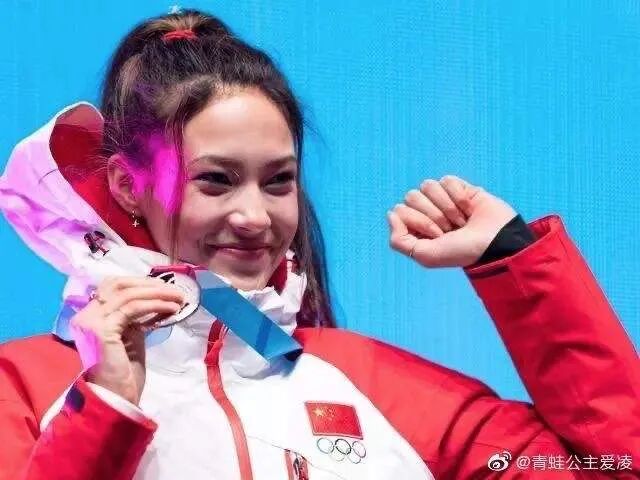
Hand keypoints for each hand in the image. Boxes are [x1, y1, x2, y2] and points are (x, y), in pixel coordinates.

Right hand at [69, 276, 184, 404]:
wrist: (115, 397)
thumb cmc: (124, 370)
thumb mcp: (131, 335)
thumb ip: (135, 316)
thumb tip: (156, 298)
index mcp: (91, 315)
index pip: (113, 286)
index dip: (140, 283)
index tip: (164, 287)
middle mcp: (85, 314)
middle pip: (119, 284)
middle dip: (150, 284)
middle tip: (174, 290)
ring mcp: (91, 321)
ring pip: (129, 294)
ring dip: (158, 293)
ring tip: (179, 298)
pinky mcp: (102, 329)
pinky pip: (133, 308)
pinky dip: (155, 304)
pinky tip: (172, 308)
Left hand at [386, 175, 517, 267]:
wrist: (494, 243)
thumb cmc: (460, 252)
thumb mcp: (425, 255)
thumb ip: (399, 240)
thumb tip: (391, 213)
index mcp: (415, 227)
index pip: (399, 210)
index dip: (417, 222)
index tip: (436, 236)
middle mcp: (426, 211)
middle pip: (411, 196)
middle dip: (432, 215)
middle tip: (449, 230)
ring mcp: (442, 198)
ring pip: (427, 185)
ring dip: (446, 206)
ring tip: (460, 221)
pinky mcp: (459, 187)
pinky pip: (447, 180)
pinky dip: (458, 196)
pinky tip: (469, 209)